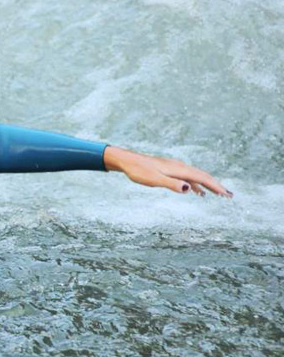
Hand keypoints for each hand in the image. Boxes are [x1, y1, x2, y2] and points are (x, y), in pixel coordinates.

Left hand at [103, 146, 232, 197]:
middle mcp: (180, 167)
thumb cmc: (139, 171)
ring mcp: (175, 168)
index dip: (216, 186)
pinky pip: (188, 178)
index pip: (202, 178)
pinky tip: (198, 193)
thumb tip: (189, 189)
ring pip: (197, 177)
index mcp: (179, 169)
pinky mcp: (170, 171)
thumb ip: (171, 184)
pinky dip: (197, 185)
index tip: (227, 195)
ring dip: (209, 185)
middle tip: (230, 196)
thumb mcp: (154, 180)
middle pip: (203, 176)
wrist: (127, 161)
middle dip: (217, 186)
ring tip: (220, 194)